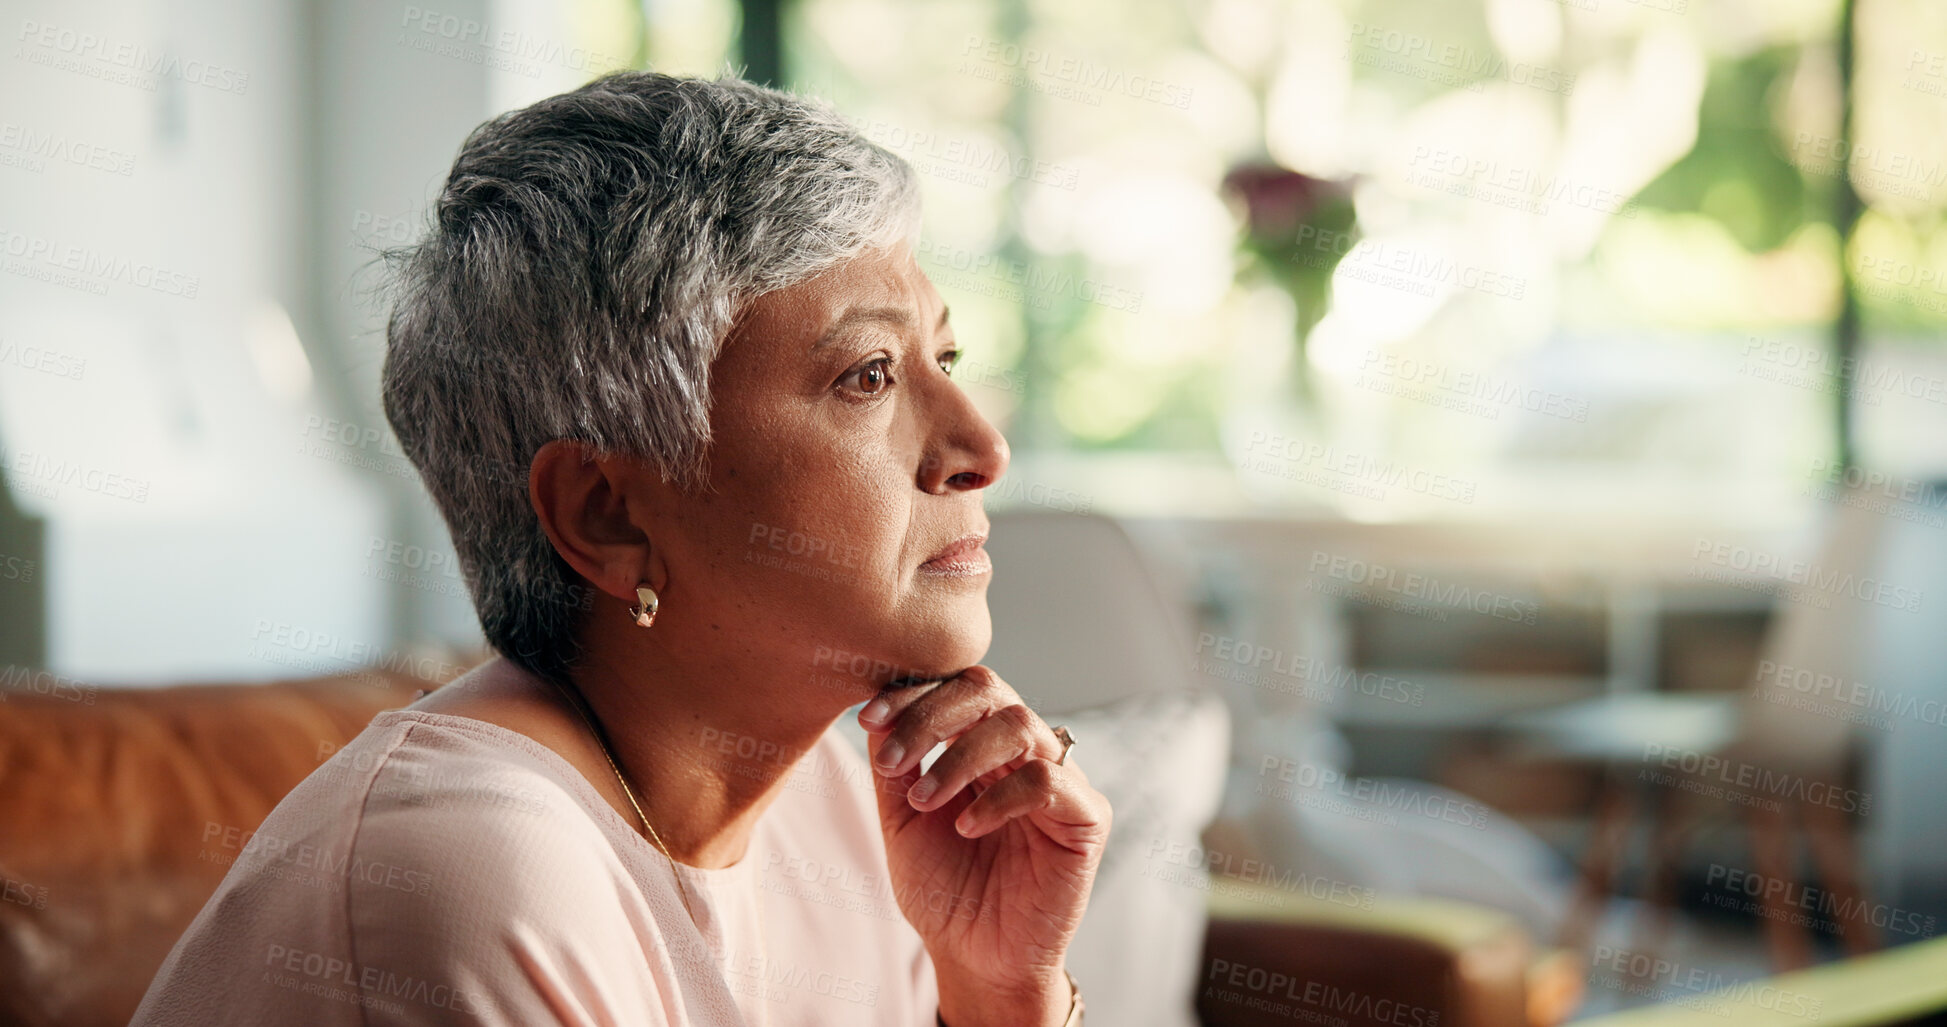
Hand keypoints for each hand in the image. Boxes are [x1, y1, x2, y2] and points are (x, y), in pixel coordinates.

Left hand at [857, 666, 1109, 1025]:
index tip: (868, 718)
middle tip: (893, 759)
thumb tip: (878, 711)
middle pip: (988, 690)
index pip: (955, 690)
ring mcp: (1060, 780)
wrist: (977, 959)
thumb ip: (896, 768)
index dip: (913, 693)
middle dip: (932, 714)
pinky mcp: (1087, 817)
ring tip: (925, 800)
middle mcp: (1023, 752)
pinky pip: (1049, 781)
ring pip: (1018, 724)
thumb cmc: (944, 892)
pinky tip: (968, 828)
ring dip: (961, 756)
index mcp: (981, 744)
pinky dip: (1002, 796)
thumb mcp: (903, 822)